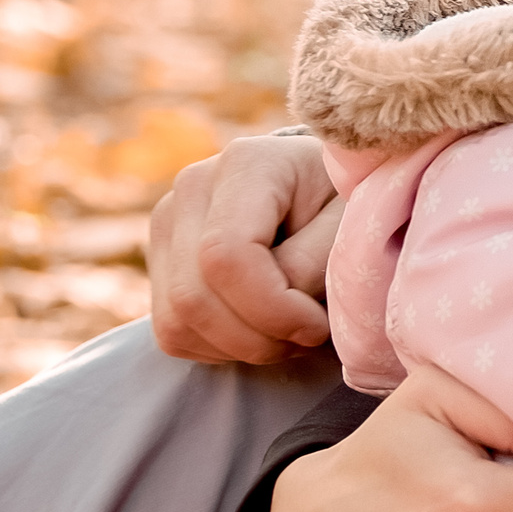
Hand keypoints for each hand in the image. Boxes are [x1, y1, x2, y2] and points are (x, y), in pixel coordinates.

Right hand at [149, 132, 341, 362]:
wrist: (325, 190)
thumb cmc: (346, 202)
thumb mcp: (352, 220)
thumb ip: (317, 259)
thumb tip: (282, 299)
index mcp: (247, 163)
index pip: (227, 255)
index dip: (270, 308)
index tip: (317, 326)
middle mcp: (193, 189)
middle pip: (194, 296)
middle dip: (257, 337)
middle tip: (310, 336)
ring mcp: (168, 225)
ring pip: (176, 321)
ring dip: (240, 347)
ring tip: (291, 335)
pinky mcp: (160, 262)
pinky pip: (172, 332)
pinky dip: (220, 348)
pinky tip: (262, 329)